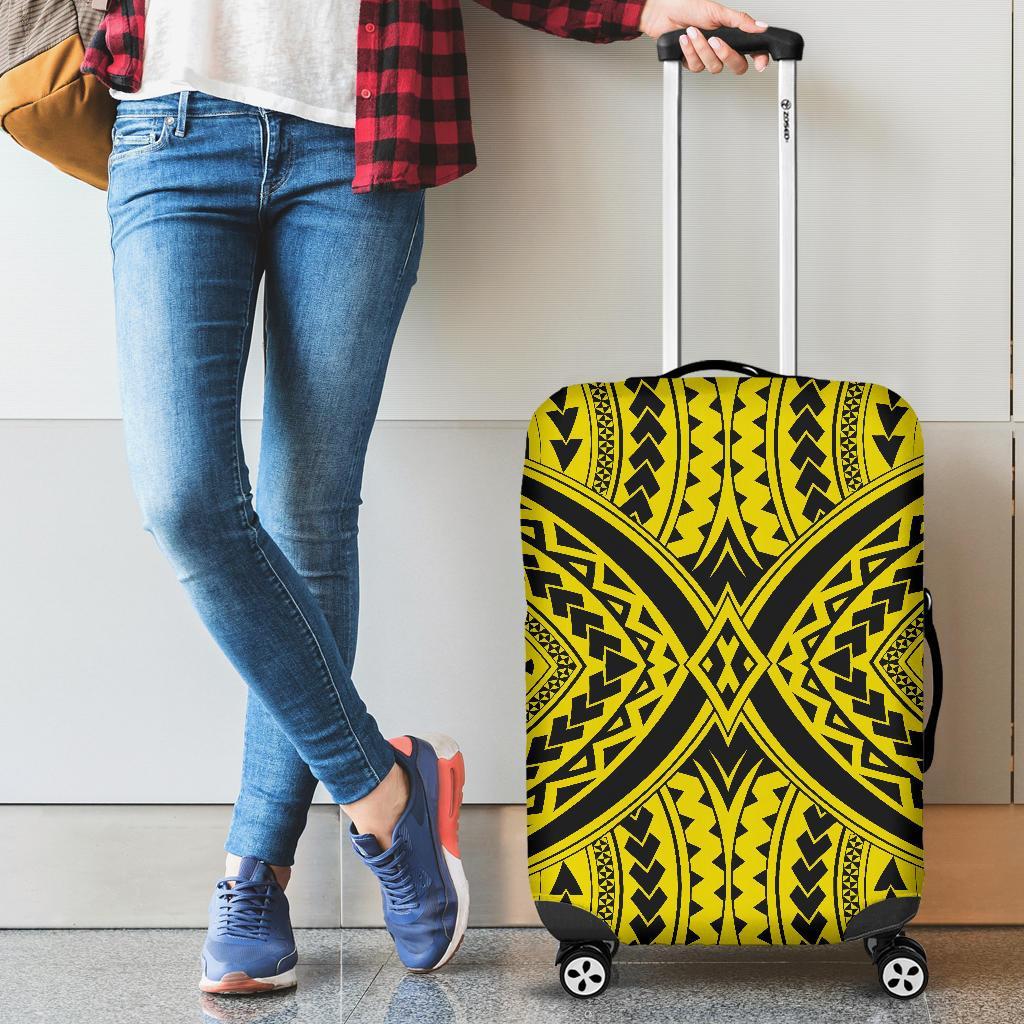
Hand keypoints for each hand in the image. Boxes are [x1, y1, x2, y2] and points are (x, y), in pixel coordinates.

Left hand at [639, 0, 769, 73]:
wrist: (663, 13)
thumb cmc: (688, 8)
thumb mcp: (717, 11)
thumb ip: (740, 21)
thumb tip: (760, 26)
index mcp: (732, 35)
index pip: (752, 51)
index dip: (759, 59)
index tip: (759, 64)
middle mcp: (721, 48)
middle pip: (736, 66)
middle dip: (726, 54)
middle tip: (715, 40)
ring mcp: (707, 57)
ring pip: (714, 67)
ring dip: (701, 49)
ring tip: (692, 32)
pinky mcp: (692, 63)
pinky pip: (696, 66)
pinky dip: (689, 51)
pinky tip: (684, 40)